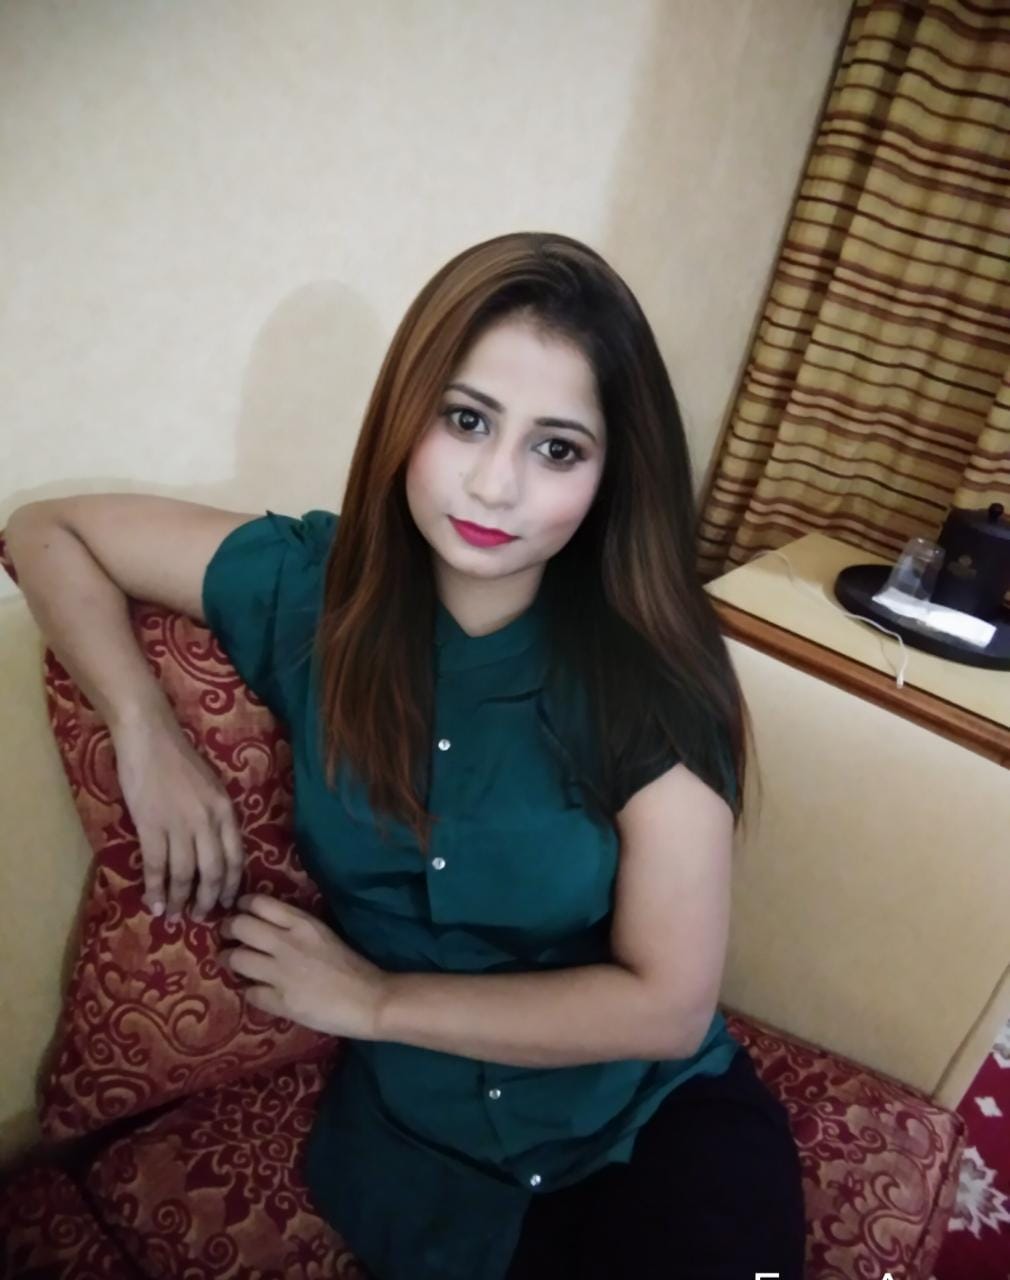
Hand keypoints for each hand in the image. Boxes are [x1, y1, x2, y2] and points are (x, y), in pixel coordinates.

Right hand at [111, 708, 244, 920]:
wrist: (150, 738)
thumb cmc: (179, 759)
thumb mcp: (211, 786)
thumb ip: (215, 815)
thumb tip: (213, 846)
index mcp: (225, 810)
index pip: (236, 857)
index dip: (231, 884)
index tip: (227, 903)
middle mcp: (207, 821)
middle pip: (213, 871)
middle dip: (208, 899)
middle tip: (202, 917)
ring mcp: (179, 824)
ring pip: (184, 874)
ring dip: (180, 900)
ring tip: (175, 917)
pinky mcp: (151, 826)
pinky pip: (156, 865)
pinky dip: (155, 888)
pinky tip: (155, 903)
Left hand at [219, 894, 388, 1038]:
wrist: (370, 999)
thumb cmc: (352, 965)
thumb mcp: (323, 934)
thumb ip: (296, 928)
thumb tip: (267, 927)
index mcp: (302, 923)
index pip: (259, 903)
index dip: (243, 906)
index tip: (239, 912)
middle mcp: (287, 943)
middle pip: (240, 926)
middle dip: (227, 930)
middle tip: (227, 936)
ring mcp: (281, 973)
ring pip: (236, 958)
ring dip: (228, 960)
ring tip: (229, 962)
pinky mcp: (279, 1001)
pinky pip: (249, 992)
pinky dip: (249, 990)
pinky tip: (255, 991)